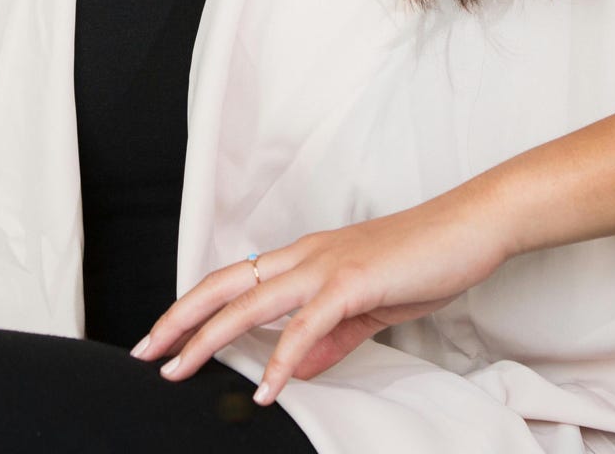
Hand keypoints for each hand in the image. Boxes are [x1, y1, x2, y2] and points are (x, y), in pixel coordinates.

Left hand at [129, 193, 508, 405]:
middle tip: (146, 352)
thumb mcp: (367, 307)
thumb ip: (330, 338)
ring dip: (209, 338)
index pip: (232, 281)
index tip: (164, 337)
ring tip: (180, 369)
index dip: (193, 307)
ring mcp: (324, 266)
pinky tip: (266, 387)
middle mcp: (303, 257)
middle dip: (179, 319)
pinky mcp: (352, 283)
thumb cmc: (421, 262)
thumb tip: (299, 369)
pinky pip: (306, 325)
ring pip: (249, 302)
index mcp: (303, 259)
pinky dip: (282, 359)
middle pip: (223, 286)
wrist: (468, 228)